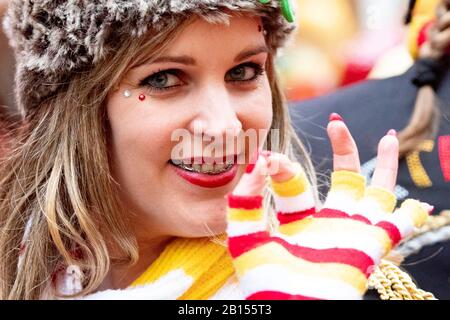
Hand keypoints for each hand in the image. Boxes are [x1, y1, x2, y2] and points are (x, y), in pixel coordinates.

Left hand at [226, 116, 430, 299]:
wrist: (287, 307)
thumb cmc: (264, 282)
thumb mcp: (246, 238)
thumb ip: (246, 202)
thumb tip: (260, 163)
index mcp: (297, 219)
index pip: (294, 182)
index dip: (281, 167)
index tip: (268, 159)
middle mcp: (327, 222)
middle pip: (342, 179)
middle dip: (344, 149)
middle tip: (337, 123)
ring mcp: (351, 232)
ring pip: (375, 192)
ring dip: (386, 165)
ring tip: (391, 137)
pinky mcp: (370, 244)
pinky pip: (397, 227)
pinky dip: (411, 216)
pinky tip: (419, 204)